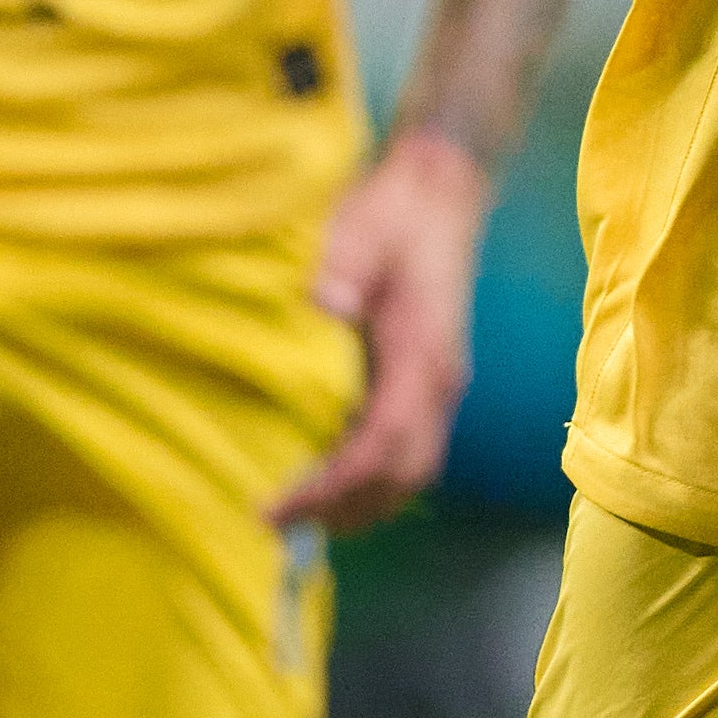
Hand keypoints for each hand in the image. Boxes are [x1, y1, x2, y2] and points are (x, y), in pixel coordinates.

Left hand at [270, 126, 492, 530]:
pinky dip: (371, 480)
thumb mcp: (362, 231)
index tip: (277, 506)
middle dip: (345, 510)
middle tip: (279, 525)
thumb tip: (323, 305)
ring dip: (362, 502)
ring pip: (413, 472)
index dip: (331, 486)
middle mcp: (440, 382)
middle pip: (404, 476)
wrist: (440, 192)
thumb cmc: (395, 213)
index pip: (381, 445)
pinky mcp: (429, 382)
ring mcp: (440, 386)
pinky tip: (327, 480)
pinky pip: (408, 451)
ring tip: (300, 516)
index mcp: (424, 355)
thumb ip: (342, 267)